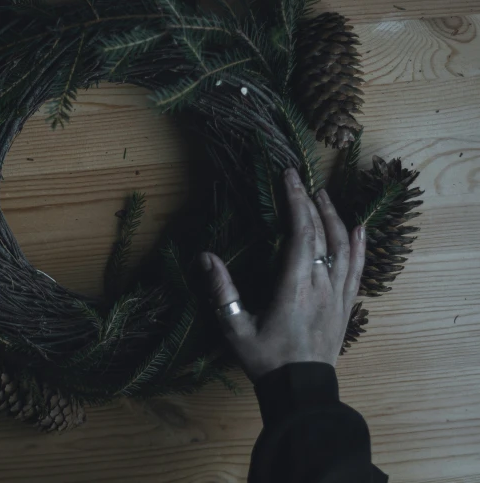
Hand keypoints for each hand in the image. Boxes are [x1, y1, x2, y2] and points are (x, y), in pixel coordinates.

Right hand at [200, 168, 365, 381]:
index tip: (289, 176)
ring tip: (323, 195)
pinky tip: (360, 229)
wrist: (300, 390)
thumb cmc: (266, 359)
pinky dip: (359, 246)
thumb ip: (222, 291)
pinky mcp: (345, 306)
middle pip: (321, 233)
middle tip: (300, 178)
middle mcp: (321, 285)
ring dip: (334, 217)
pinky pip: (357, 270)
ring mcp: (337, 295)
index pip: (300, 232)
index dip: (295, 201)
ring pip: (342, 247)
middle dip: (310, 201)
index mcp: (294, 287)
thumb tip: (206, 256)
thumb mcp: (235, 328)